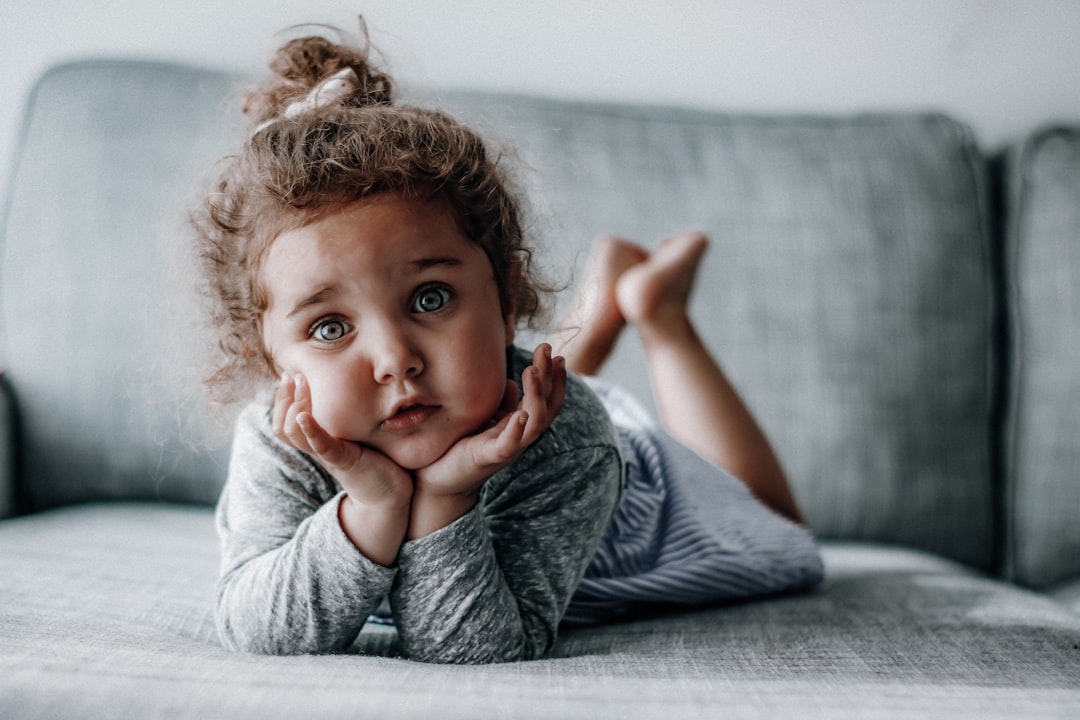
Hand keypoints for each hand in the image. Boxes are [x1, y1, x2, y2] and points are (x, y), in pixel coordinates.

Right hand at [272, 373, 412, 508]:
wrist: (389, 495)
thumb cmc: (375, 462)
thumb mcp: (355, 436)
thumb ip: (346, 420)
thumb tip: (346, 391)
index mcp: (317, 443)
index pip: (284, 422)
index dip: (281, 399)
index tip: (288, 374)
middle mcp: (317, 449)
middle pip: (283, 427)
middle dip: (284, 397)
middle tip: (292, 374)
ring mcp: (328, 456)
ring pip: (294, 433)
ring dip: (295, 404)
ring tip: (301, 383)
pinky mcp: (344, 461)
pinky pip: (321, 446)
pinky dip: (311, 431)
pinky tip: (304, 417)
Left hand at [414, 344, 566, 498]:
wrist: (436, 480)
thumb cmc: (459, 446)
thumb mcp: (483, 418)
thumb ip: (499, 403)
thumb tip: (511, 382)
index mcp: (518, 425)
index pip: (546, 400)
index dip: (554, 378)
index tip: (555, 353)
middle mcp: (519, 436)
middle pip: (545, 406)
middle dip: (550, 377)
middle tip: (547, 349)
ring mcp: (506, 448)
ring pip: (534, 423)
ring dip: (536, 396)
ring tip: (532, 372)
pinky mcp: (487, 459)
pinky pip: (508, 446)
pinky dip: (516, 431)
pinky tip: (520, 414)